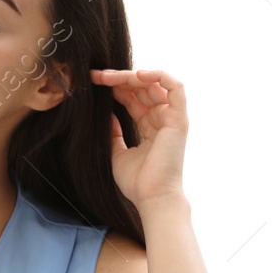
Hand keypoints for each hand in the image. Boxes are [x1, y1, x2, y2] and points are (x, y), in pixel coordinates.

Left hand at [90, 67, 187, 207]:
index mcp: (150, 126)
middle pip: (142, 88)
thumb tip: (105, 113)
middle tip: (95, 75)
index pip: (133, 98)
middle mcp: (162, 119)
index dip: (114, 87)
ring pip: (155, 84)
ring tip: (109, 76)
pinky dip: (159, 76)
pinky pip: (176, 88)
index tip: (92, 82)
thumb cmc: (136, 181)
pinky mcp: (179, 119)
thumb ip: (113, 132)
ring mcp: (172, 118)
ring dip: (131, 75)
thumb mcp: (116, 152)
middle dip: (118, 78)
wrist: (151, 198)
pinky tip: (137, 74)